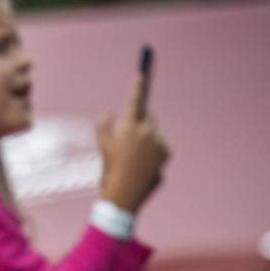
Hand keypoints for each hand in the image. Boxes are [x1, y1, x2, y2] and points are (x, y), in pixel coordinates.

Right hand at [97, 75, 169, 212]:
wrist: (124, 196)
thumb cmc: (110, 171)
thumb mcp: (102, 147)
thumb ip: (104, 126)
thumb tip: (108, 114)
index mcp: (130, 127)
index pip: (134, 101)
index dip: (137, 86)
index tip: (141, 74)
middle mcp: (147, 132)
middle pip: (147, 118)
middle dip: (140, 123)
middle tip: (129, 140)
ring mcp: (159, 143)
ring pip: (154, 134)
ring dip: (147, 140)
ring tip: (134, 159)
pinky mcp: (167, 154)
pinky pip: (160, 147)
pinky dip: (153, 153)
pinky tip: (143, 165)